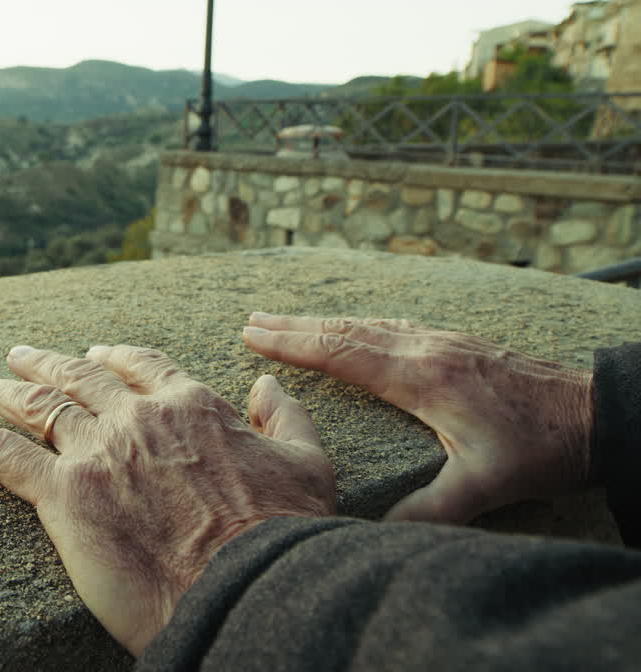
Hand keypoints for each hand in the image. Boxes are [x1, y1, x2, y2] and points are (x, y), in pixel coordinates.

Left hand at [0, 344, 335, 655]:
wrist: (244, 588)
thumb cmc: (282, 534)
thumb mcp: (308, 464)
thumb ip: (285, 417)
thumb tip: (266, 386)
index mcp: (191, 406)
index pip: (144, 366)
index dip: (116, 358)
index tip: (97, 354)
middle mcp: (137, 418)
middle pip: (80, 378)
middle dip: (47, 363)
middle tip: (20, 355)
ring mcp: (97, 452)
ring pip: (38, 407)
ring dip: (5, 392)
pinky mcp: (63, 495)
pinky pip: (3, 458)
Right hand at [241, 313, 594, 523]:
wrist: (598, 414)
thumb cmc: (540, 448)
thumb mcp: (484, 486)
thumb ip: (429, 509)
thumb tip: (376, 531)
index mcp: (421, 375)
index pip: (342, 353)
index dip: (293, 345)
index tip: (252, 336)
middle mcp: (426, 348)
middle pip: (347, 330)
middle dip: (295, 326)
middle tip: (252, 320)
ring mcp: (444, 340)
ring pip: (369, 324)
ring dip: (323, 322)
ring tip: (288, 321)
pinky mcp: (459, 343)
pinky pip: (393, 326)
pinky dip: (358, 324)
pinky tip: (356, 327)